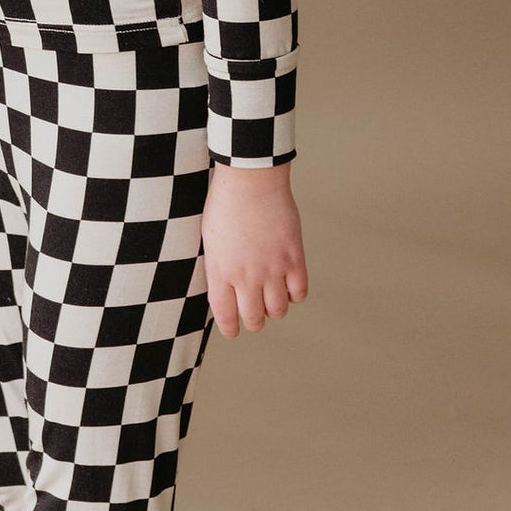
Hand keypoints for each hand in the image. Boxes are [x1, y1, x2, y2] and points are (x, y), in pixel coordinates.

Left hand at [201, 163, 307, 336]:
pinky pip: (299, 293)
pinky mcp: (294, 259)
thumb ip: (219, 268)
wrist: (250, 179)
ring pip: (278, 311)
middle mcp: (246, 276)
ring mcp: (272, 269)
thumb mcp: (211, 240)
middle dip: (254, 321)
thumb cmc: (224, 204)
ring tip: (271, 296)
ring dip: (275, 308)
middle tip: (255, 314)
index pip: (226, 317)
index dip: (231, 329)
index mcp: (220, 272)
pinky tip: (288, 283)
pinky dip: (294, 294)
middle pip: (254, 319)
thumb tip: (227, 291)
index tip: (233, 330)